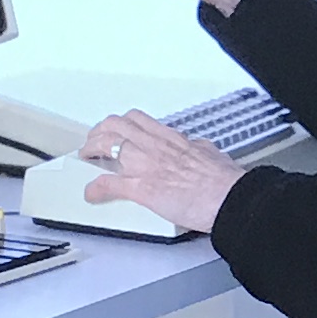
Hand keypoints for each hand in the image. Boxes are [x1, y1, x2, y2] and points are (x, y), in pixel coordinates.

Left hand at [79, 111, 240, 236]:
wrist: (228, 198)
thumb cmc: (223, 182)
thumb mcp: (210, 152)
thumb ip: (198, 148)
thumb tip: (195, 146)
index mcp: (171, 139)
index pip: (137, 119)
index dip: (120, 124)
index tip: (116, 130)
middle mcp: (154, 147)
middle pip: (115, 125)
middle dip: (100, 133)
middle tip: (95, 143)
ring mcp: (145, 166)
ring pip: (106, 145)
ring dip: (92, 151)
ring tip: (88, 159)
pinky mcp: (142, 189)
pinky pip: (109, 184)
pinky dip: (95, 189)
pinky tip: (91, 194)